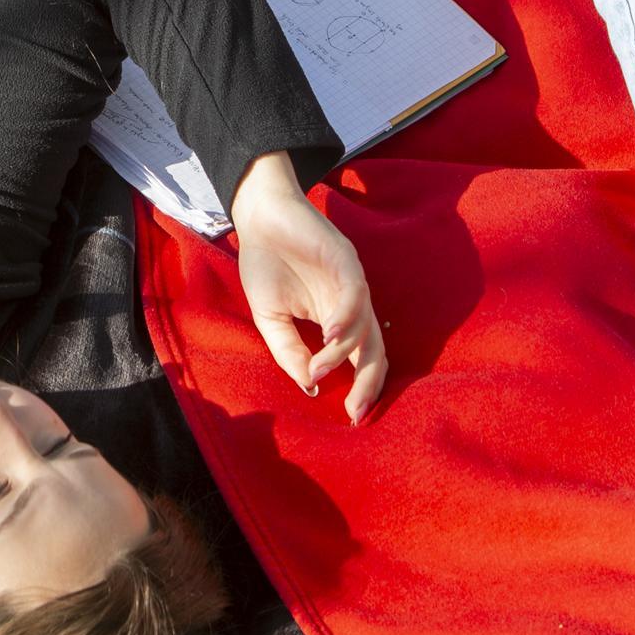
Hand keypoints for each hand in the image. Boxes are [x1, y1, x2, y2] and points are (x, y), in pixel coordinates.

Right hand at [229, 152, 386, 423]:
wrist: (259, 218)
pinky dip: (347, 317)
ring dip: (344, 352)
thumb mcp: (270, 319)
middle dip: (368, 384)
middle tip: (355, 410)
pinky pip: (355, 294)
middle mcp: (351, 306)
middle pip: (375, 351)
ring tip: (319, 368)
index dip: (362, 389)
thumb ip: (289, 351)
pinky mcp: (345, 260)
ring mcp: (351, 282)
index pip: (361, 361)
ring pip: (365, 327)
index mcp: (337, 320)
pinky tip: (330, 335)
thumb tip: (309, 386)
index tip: (351, 416)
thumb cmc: (265, 264)